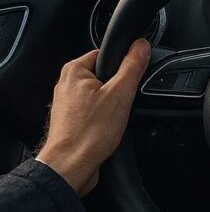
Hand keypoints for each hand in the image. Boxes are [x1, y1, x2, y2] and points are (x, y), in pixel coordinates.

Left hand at [36, 39, 150, 195]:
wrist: (71, 166)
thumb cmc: (89, 133)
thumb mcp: (121, 93)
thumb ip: (132, 66)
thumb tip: (141, 45)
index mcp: (74, 71)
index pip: (106, 54)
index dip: (124, 66)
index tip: (130, 80)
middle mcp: (66, 85)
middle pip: (105, 76)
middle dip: (118, 89)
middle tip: (122, 103)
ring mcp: (68, 104)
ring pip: (101, 95)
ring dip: (112, 106)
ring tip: (112, 119)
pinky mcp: (72, 120)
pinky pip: (95, 111)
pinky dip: (104, 118)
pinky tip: (107, 128)